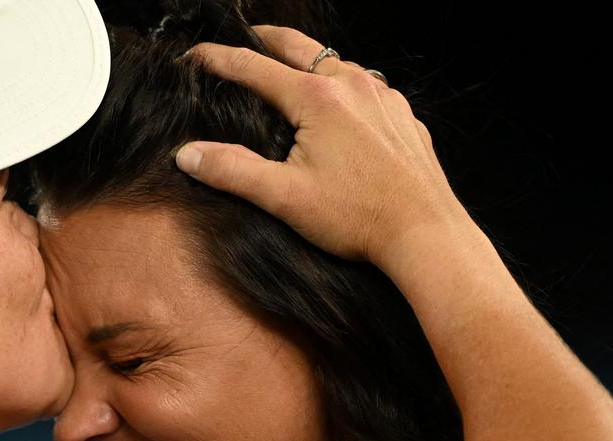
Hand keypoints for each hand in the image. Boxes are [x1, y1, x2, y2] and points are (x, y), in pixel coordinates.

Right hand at [176, 25, 474, 265]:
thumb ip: (232, 171)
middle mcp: (353, 85)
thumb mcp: (284, 198)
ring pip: (339, 63)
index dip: (219, 59)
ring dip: (310, 61)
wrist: (425, 232)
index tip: (194, 54)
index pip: (254, 68)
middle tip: (246, 36)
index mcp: (318, 98)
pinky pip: (369, 87)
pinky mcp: (404, 116)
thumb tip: (187, 155)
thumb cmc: (357, 217)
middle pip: (300, 46)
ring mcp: (384, 98)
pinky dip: (345, 86)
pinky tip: (340, 106)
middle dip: (267, 39)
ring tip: (292, 68)